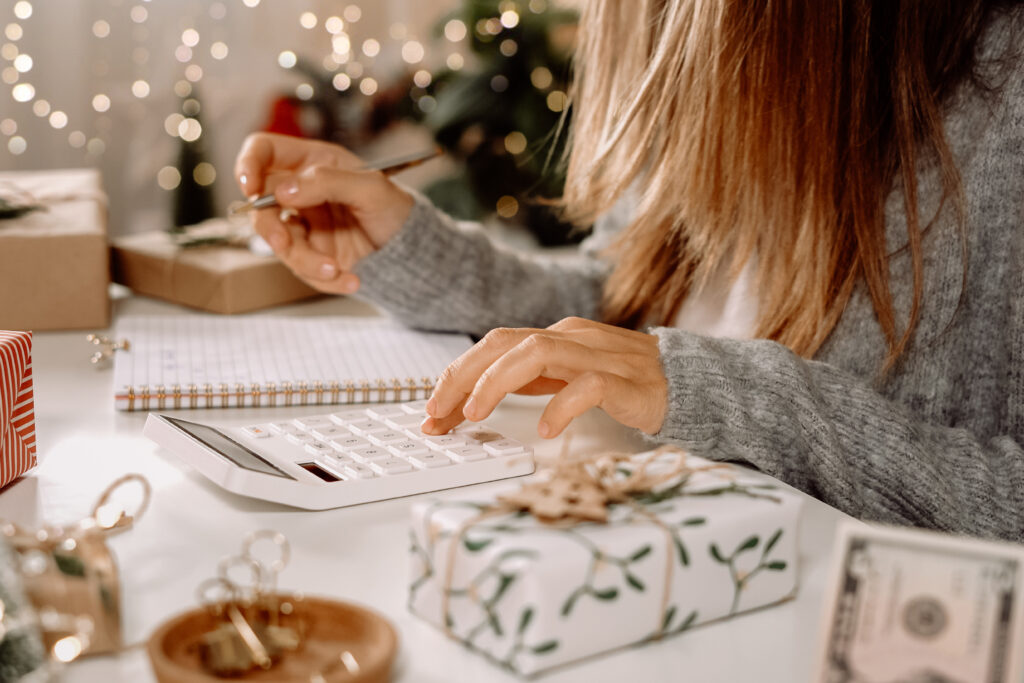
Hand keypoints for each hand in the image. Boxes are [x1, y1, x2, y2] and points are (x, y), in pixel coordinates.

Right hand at [233, 133, 413, 294]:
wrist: (412, 251)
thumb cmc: (395, 210)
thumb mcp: (372, 188)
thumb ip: (328, 182)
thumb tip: (283, 191)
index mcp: (313, 163)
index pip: (265, 152)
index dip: (249, 164)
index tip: (250, 186)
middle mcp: (301, 192)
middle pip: (260, 204)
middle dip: (268, 227)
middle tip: (283, 243)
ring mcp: (304, 225)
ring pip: (279, 243)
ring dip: (305, 261)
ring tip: (336, 269)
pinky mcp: (312, 254)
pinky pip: (302, 269)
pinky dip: (325, 279)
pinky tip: (352, 279)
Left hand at [422, 317, 667, 437]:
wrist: (690, 383)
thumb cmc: (625, 382)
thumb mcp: (567, 377)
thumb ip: (529, 380)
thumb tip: (474, 398)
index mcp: (554, 337)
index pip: (493, 347)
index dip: (456, 375)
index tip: (432, 412)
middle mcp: (571, 338)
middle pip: (504, 342)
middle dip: (462, 376)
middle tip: (437, 414)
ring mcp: (598, 356)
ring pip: (537, 353)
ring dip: (498, 382)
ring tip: (476, 414)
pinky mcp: (625, 381)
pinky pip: (588, 386)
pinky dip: (561, 406)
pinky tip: (546, 430)